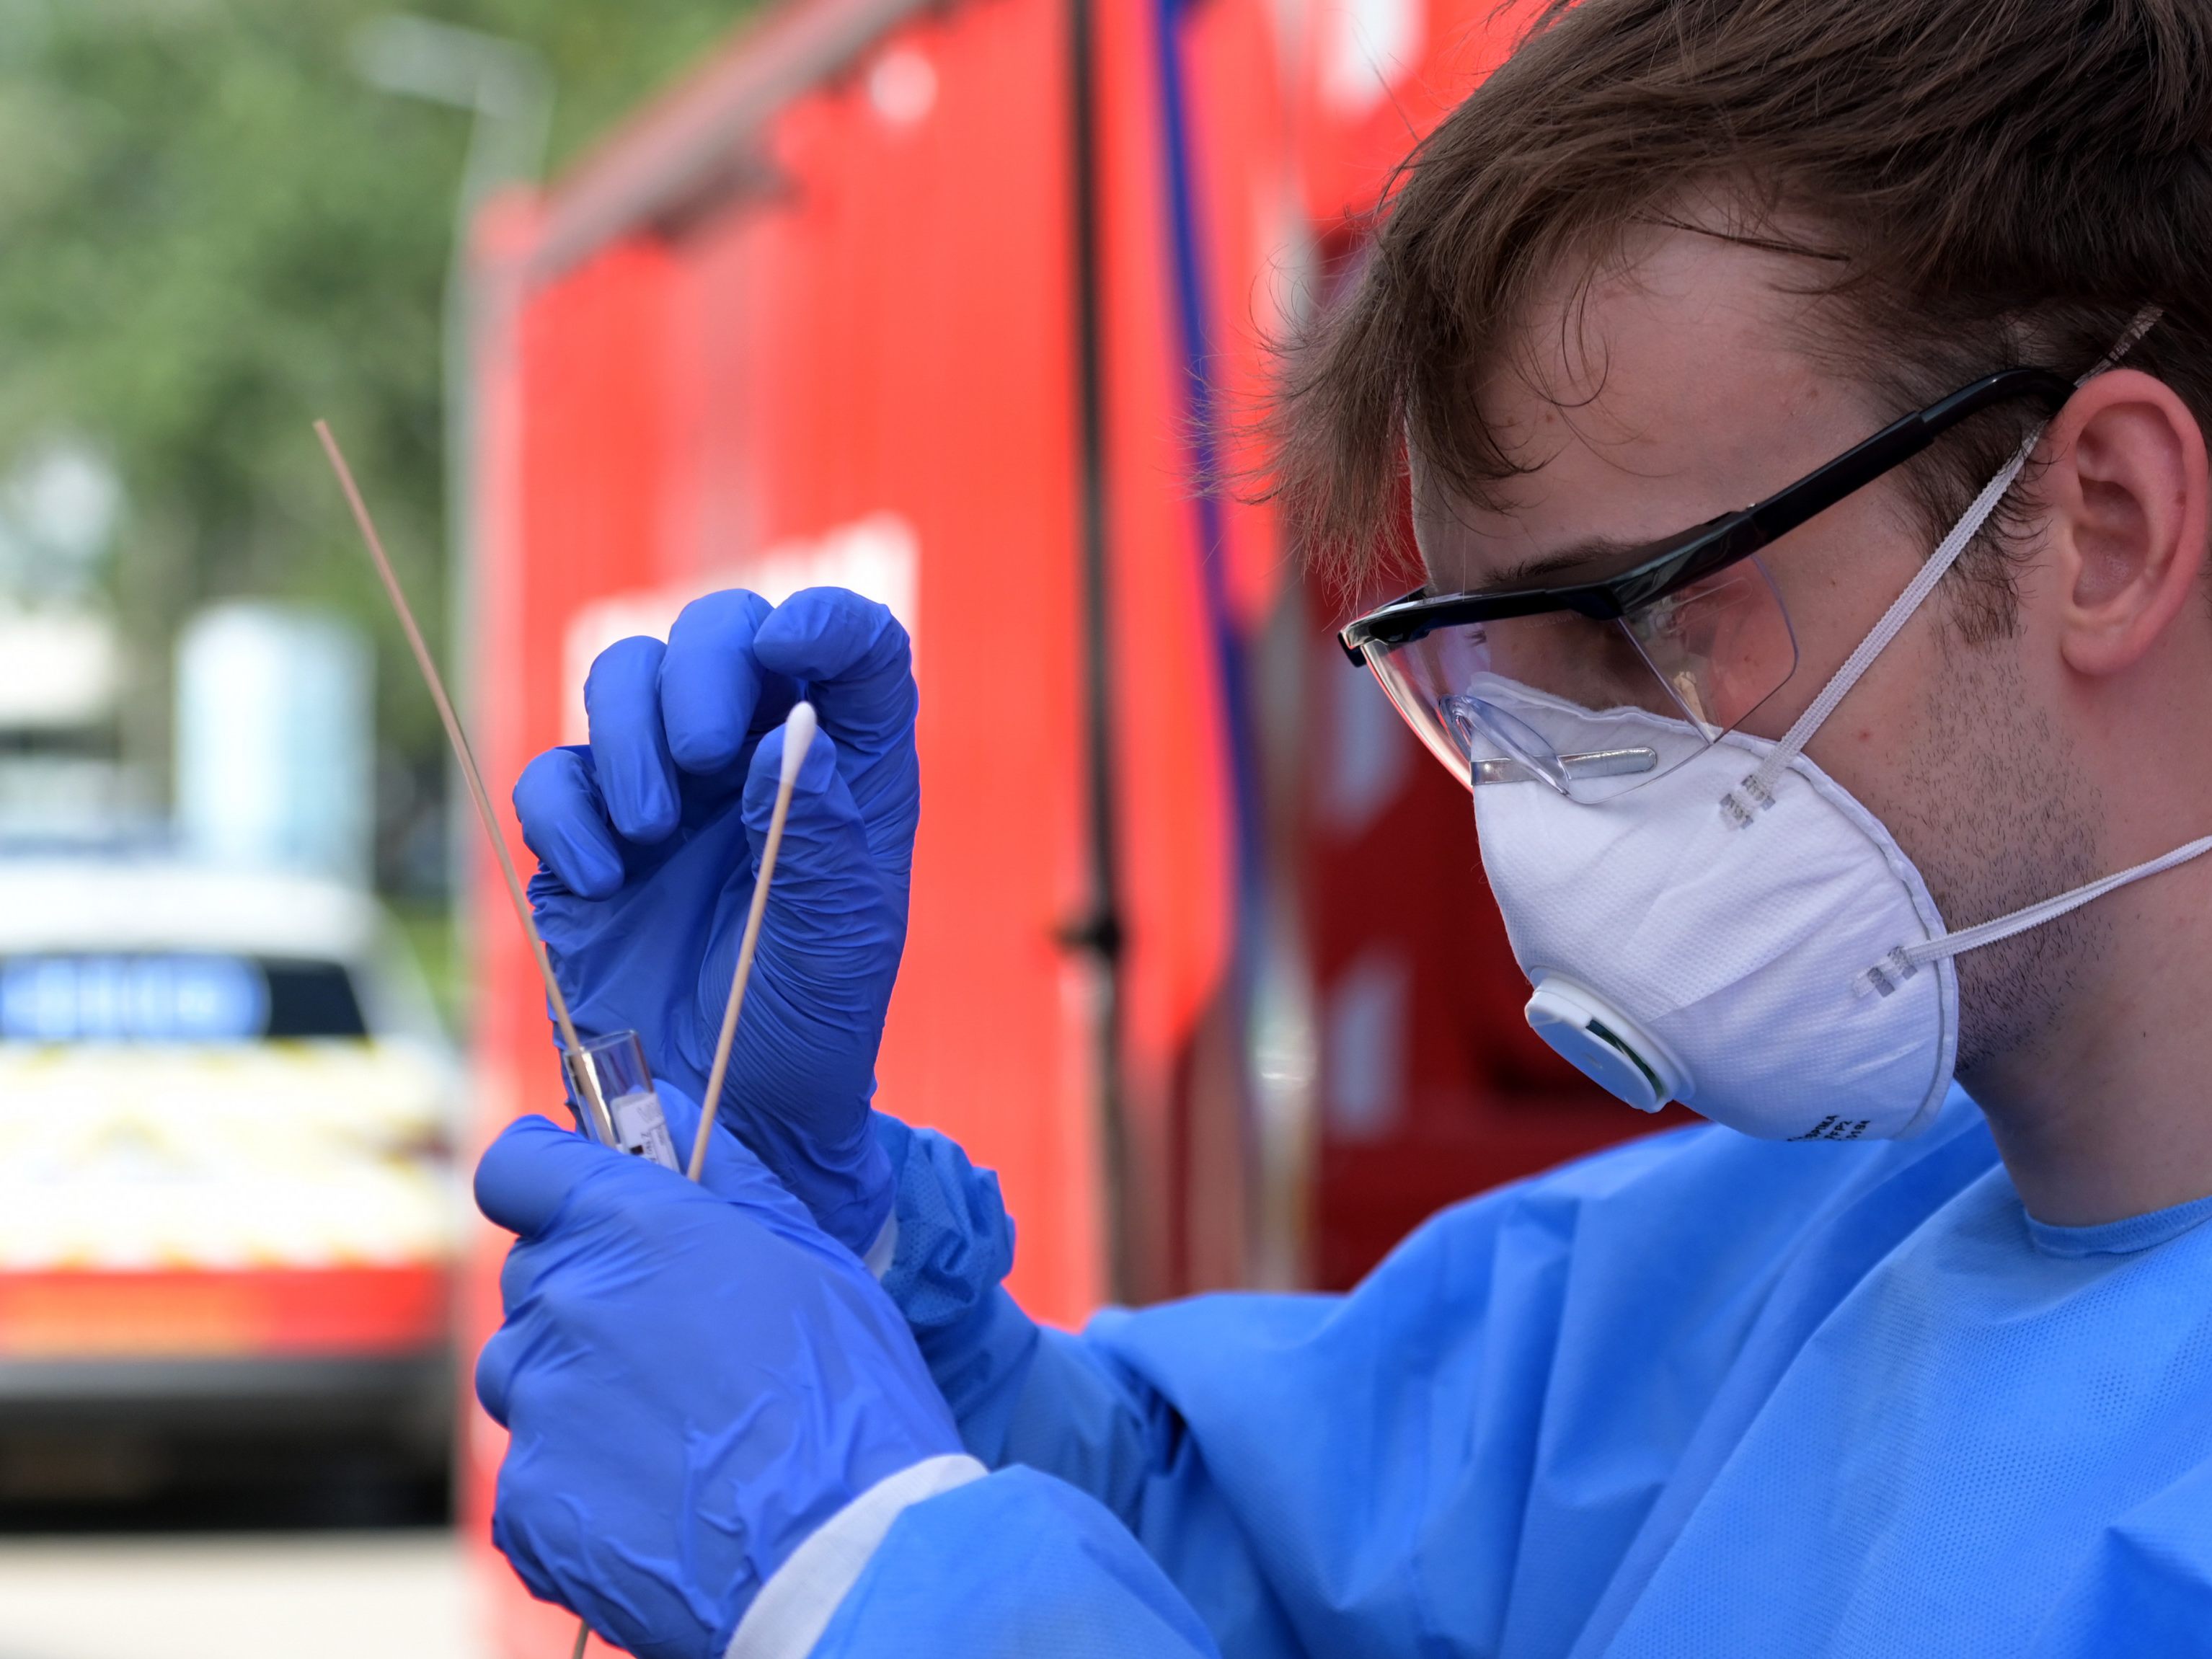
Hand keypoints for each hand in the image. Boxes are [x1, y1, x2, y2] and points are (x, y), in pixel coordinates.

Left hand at [473, 1112, 962, 1658]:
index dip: (544, 1176)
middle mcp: (565, 1305)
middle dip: (586, 1292)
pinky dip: (576, 1481)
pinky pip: (531, 1473)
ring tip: (668, 1429)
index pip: (520, 1166)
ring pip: (523, 1375)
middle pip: (534, 1275)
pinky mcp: (528, 1503)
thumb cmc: (844, 1391)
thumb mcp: (808, 1253)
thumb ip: (726, 1175)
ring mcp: (539, 1408)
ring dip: (574, 1386)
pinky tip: (654, 1494)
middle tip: (671, 1341)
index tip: (574, 1194)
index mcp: (630, 1228)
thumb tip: (671, 1111)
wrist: (842, 1551)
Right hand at [512, 587, 917, 1253]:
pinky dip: (564, 811)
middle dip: (699, 667)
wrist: (719, 1117)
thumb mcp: (836, 938)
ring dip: (626, 734)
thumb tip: (784, 732)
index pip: (853, 650)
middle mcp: (755, 755)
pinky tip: (600, 879)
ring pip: (623, 674)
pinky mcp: (587, 834)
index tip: (792, 645)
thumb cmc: (807, 1025)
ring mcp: (666, 788)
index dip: (826, 622)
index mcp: (847, 768)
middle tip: (698, 755)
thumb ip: (817, 835)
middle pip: (721, 631)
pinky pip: (553, 773)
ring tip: (650, 830)